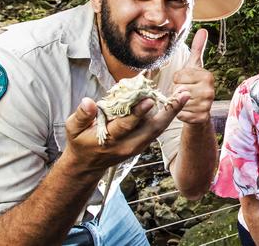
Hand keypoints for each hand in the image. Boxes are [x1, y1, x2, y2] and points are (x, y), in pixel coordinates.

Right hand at [63, 92, 188, 173]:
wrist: (88, 164)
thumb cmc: (81, 141)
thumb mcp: (73, 129)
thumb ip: (81, 115)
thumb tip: (88, 102)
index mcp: (110, 140)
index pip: (126, 126)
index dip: (137, 113)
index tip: (148, 100)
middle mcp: (128, 145)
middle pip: (152, 129)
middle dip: (168, 112)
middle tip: (183, 95)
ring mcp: (138, 146)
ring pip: (158, 129)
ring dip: (173, 112)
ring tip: (185, 95)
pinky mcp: (143, 144)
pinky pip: (158, 129)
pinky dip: (168, 115)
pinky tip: (177, 101)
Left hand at [172, 29, 214, 125]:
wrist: (200, 109)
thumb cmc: (194, 85)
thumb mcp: (194, 66)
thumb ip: (197, 48)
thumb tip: (203, 30)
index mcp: (207, 76)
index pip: (178, 76)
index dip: (177, 80)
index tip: (185, 82)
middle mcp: (210, 90)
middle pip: (177, 89)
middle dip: (176, 92)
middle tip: (185, 93)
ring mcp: (207, 105)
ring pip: (179, 102)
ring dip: (178, 103)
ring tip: (186, 102)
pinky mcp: (202, 118)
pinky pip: (181, 115)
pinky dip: (180, 114)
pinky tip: (187, 111)